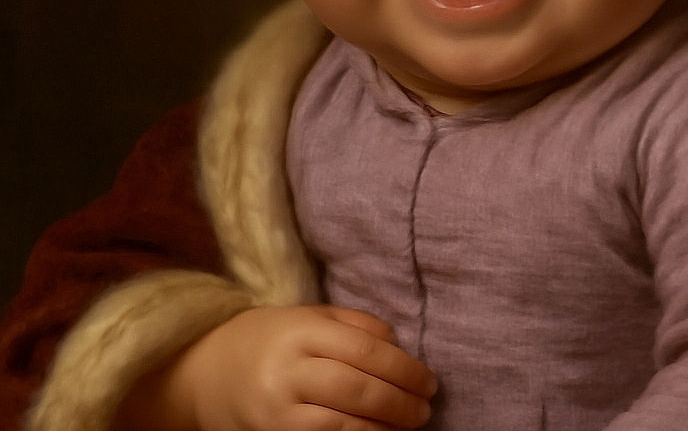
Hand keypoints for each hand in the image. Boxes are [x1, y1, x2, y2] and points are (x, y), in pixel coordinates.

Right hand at [116, 306, 435, 430]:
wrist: (209, 371)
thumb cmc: (274, 338)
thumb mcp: (311, 316)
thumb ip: (356, 324)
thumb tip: (399, 345)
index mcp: (302, 331)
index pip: (365, 350)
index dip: (404, 369)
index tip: (430, 381)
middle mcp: (288, 371)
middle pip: (357, 390)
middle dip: (400, 404)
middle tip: (425, 409)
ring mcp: (277, 411)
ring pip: (342, 426)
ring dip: (383, 430)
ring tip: (408, 426)